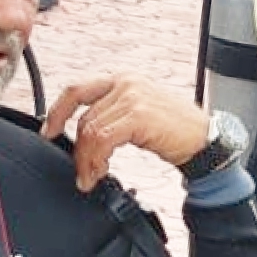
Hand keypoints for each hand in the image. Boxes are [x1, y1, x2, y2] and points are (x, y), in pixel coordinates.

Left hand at [40, 74, 210, 190]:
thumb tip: (85, 134)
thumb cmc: (177, 131)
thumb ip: (114, 114)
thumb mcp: (141, 113)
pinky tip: (101, 171)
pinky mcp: (138, 115)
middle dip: (77, 149)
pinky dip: (96, 159)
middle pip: (83, 116)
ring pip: (90, 130)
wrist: (207, 140)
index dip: (58, 111)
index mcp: (123, 79)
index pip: (77, 89)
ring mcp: (132, 97)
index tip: (50, 132)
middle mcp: (126, 83)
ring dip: (86, 160)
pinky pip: (102, 139)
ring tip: (93, 176)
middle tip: (82, 172)